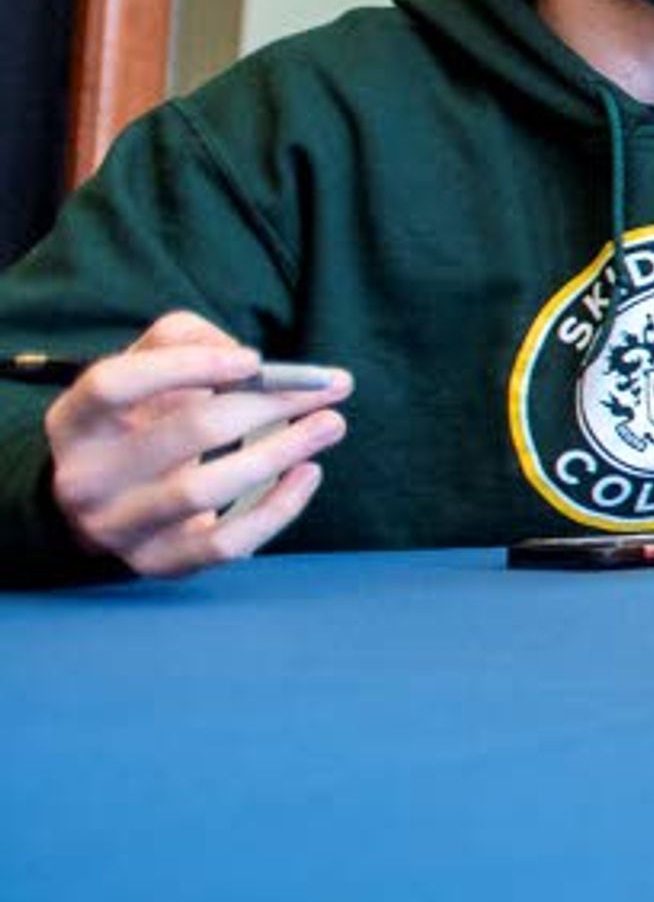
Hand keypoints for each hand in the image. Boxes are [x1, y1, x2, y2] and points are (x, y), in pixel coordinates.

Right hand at [45, 312, 349, 575]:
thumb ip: (184, 339)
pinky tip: (308, 473)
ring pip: (204, 490)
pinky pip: (225, 543)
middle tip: (328, 387)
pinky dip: (277, 508)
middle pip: (185, 432)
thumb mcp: (143, 370)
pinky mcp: (157, 563)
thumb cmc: (140, 419)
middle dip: (268, 404)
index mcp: (74, 420)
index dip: (187, 365)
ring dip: (281, 451)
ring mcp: (118, 527)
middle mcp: (85, 477)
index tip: (255, 359)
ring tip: (330, 424)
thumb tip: (248, 360)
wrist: (107, 501)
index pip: (116, 383)